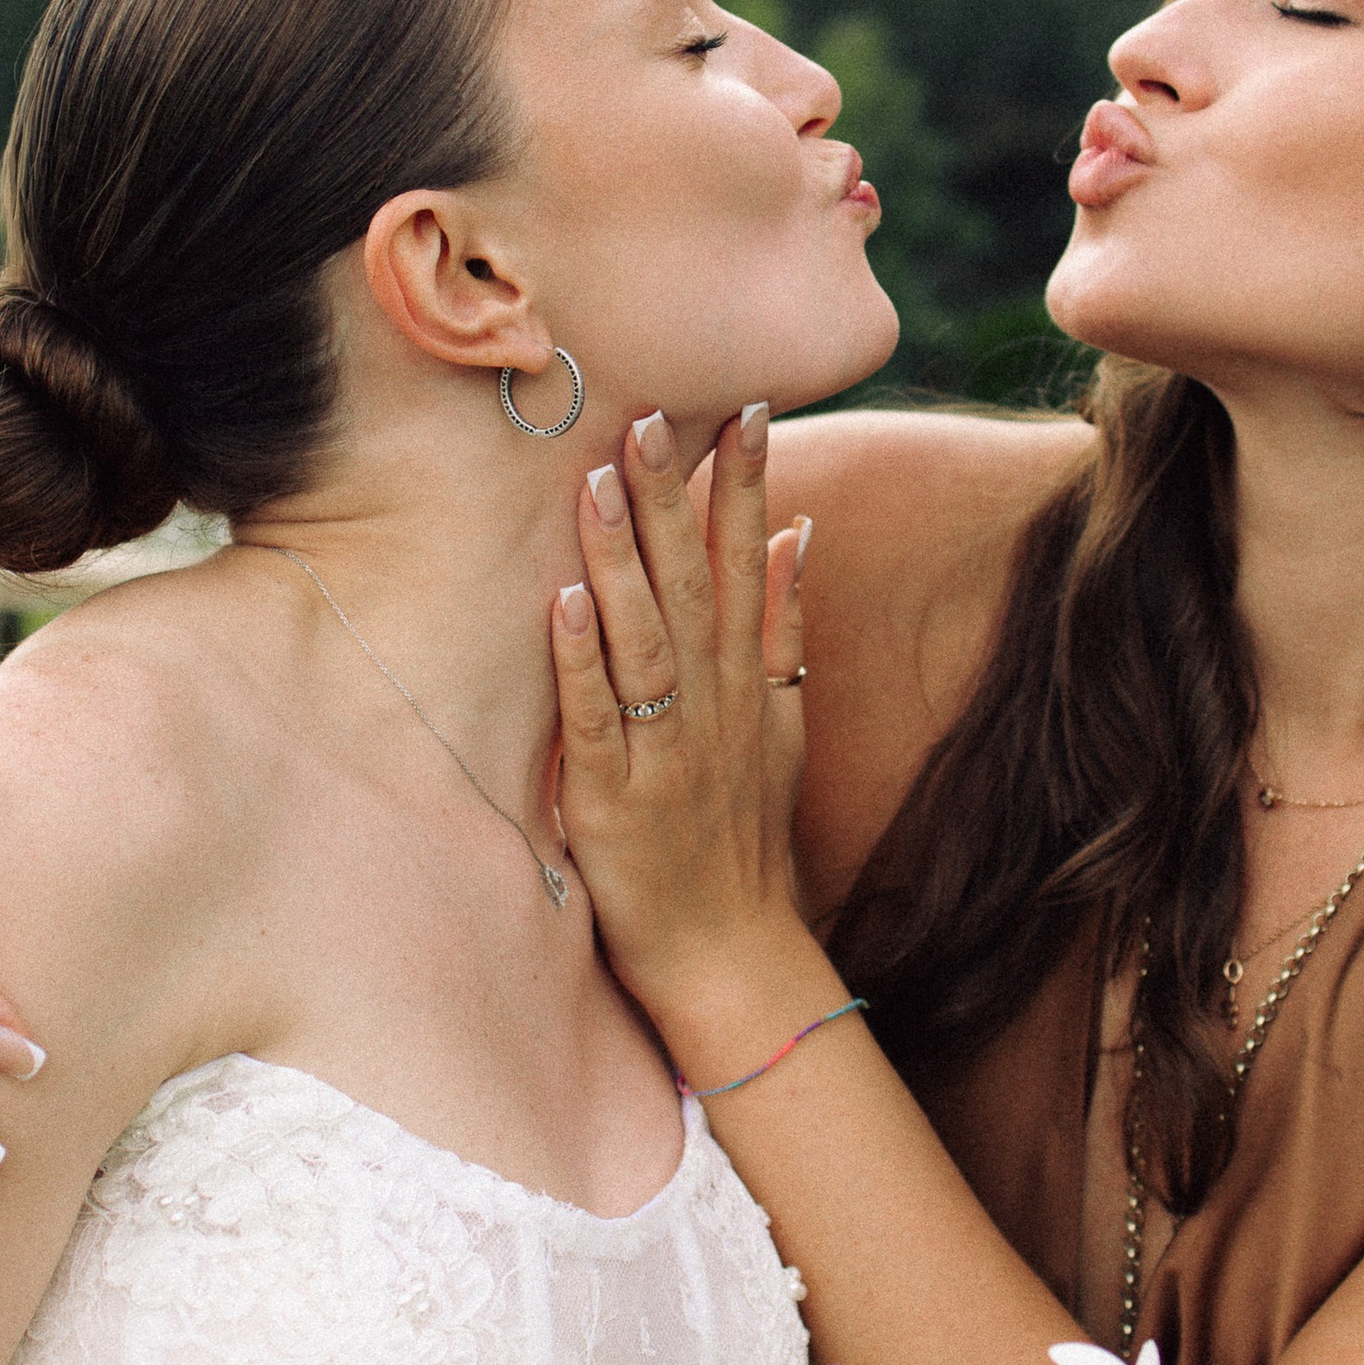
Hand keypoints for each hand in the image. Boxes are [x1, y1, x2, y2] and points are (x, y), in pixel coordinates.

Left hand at [550, 402, 818, 1056]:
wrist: (735, 958)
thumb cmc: (745, 839)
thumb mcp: (784, 727)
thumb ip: (785, 627)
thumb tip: (799, 529)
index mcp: (749, 684)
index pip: (749, 564)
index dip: (745, 485)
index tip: (744, 406)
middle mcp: (714, 708)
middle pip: (694, 585)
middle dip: (674, 498)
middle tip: (651, 412)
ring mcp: (666, 754)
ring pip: (645, 641)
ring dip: (623, 559)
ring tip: (599, 479)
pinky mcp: (614, 804)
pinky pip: (598, 721)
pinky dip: (583, 663)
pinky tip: (564, 604)